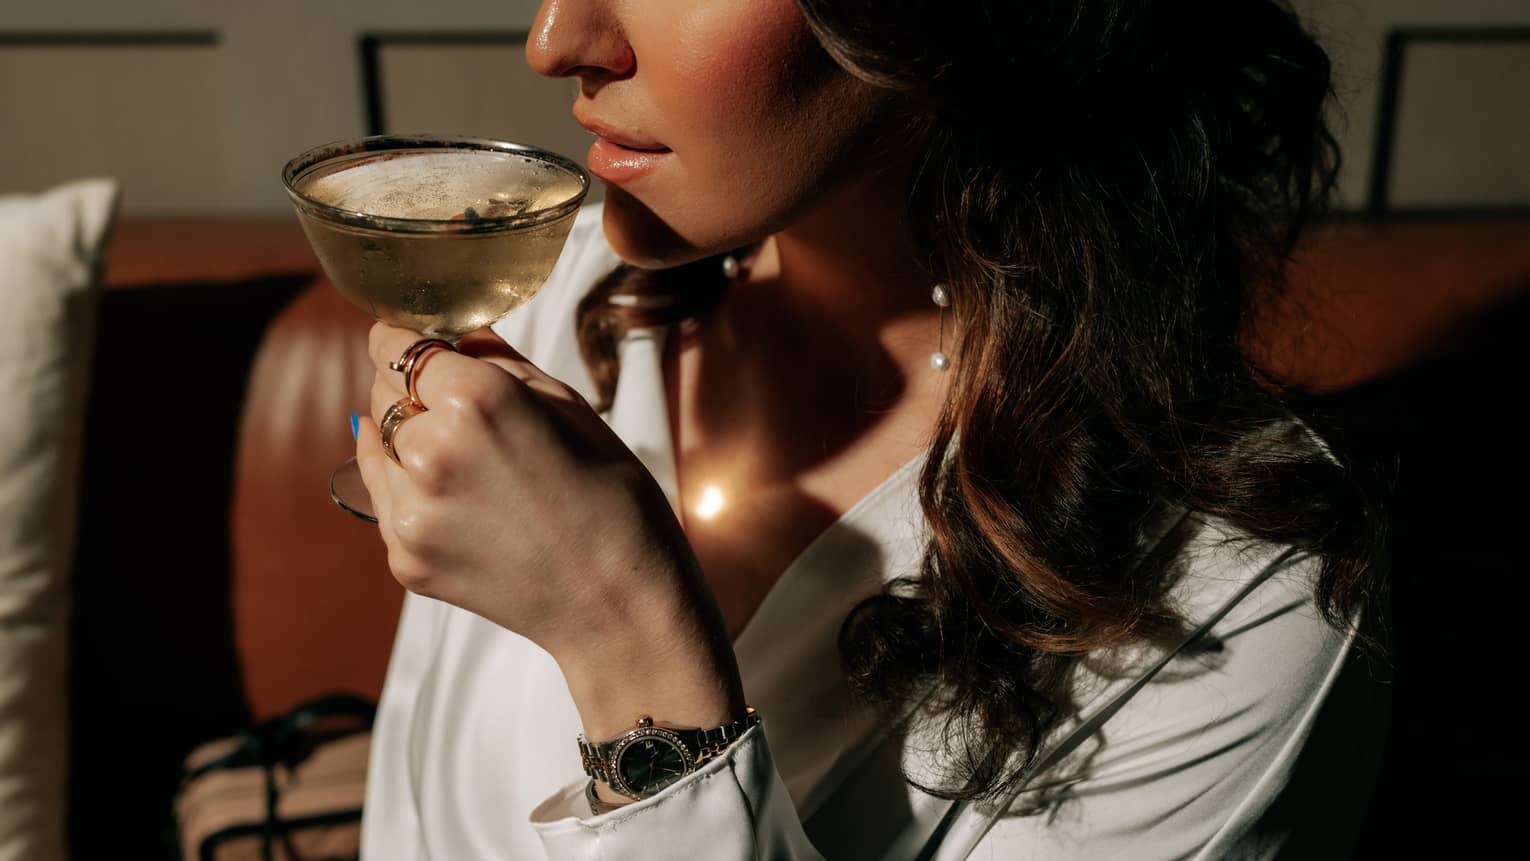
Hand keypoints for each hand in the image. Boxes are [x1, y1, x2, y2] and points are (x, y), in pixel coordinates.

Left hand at [355, 322, 719, 670]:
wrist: (619, 605)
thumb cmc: (614, 499)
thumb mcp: (571, 407)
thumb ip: (499, 360)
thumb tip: (455, 333)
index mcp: (477, 400)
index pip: (399, 344)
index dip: (408, 336)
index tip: (417, 340)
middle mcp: (430, 450)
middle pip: (382, 391)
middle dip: (414, 390)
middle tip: (461, 409)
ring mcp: (411, 509)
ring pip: (378, 444)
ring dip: (409, 440)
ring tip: (470, 463)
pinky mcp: (404, 556)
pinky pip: (385, 498)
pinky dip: (411, 488)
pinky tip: (463, 499)